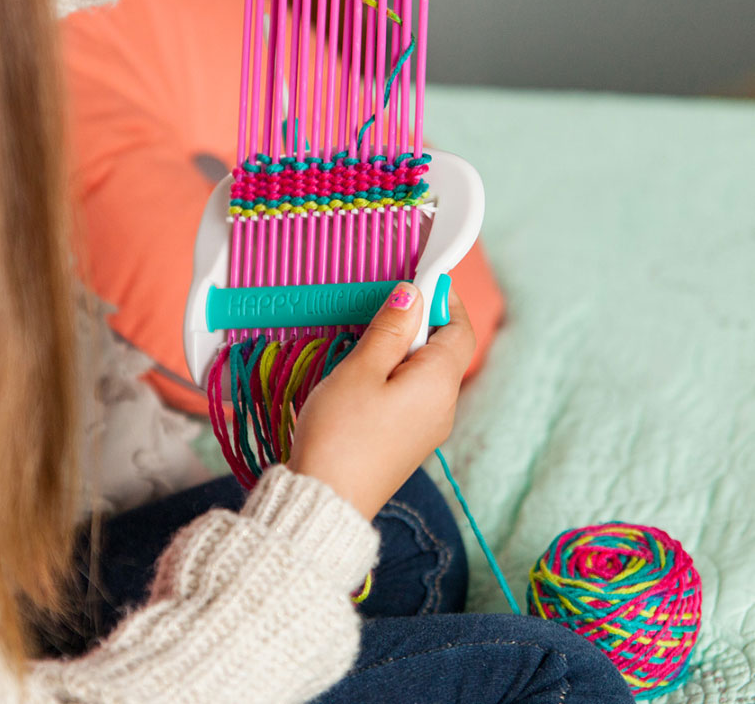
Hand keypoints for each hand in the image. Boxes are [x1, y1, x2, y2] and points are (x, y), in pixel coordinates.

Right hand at [286, 283, 475, 519]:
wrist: (324, 502)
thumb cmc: (340, 433)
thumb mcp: (361, 369)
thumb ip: (391, 329)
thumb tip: (414, 294)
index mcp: (439, 383)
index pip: (460, 328)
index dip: (443, 299)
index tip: (415, 281)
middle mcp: (443, 407)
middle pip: (443, 349)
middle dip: (417, 322)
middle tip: (379, 310)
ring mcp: (426, 428)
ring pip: (425, 372)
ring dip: (401, 349)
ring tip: (363, 343)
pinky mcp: (406, 442)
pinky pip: (411, 395)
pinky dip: (393, 375)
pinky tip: (360, 376)